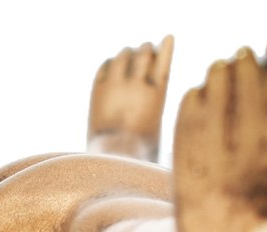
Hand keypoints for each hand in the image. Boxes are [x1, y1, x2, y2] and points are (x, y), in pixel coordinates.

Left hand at [88, 37, 173, 160]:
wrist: (111, 159)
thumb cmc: (138, 154)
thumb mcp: (157, 132)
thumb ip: (157, 108)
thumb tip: (160, 95)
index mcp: (157, 96)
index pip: (164, 62)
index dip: (166, 47)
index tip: (167, 37)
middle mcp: (138, 86)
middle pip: (144, 53)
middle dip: (146, 49)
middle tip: (146, 48)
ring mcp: (116, 86)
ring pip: (123, 55)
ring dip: (127, 53)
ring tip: (128, 54)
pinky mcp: (98, 90)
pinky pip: (105, 65)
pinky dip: (110, 63)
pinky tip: (112, 65)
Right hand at [173, 41, 266, 231]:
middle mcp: (245, 165)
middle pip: (248, 112)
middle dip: (248, 81)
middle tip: (243, 53)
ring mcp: (217, 168)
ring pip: (219, 121)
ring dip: (221, 91)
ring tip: (220, 65)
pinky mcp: (190, 178)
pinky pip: (190, 144)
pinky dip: (189, 120)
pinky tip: (193, 92)